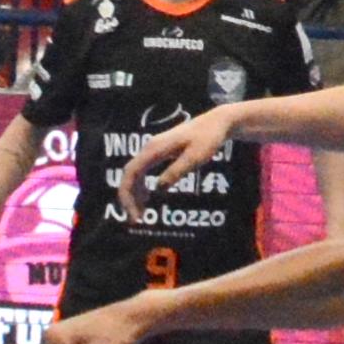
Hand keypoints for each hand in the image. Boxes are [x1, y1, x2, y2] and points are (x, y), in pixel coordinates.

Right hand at [119, 103, 238, 214]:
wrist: (216, 123)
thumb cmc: (208, 139)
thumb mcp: (195, 158)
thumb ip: (176, 171)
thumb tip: (159, 189)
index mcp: (154, 149)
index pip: (131, 173)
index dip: (127, 195)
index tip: (134, 215)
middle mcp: (149, 148)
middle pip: (129, 175)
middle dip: (128, 198)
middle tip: (136, 220)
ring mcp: (153, 150)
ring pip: (134, 174)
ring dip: (134, 194)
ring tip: (141, 214)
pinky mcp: (159, 152)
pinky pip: (143, 171)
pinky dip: (141, 186)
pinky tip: (147, 199)